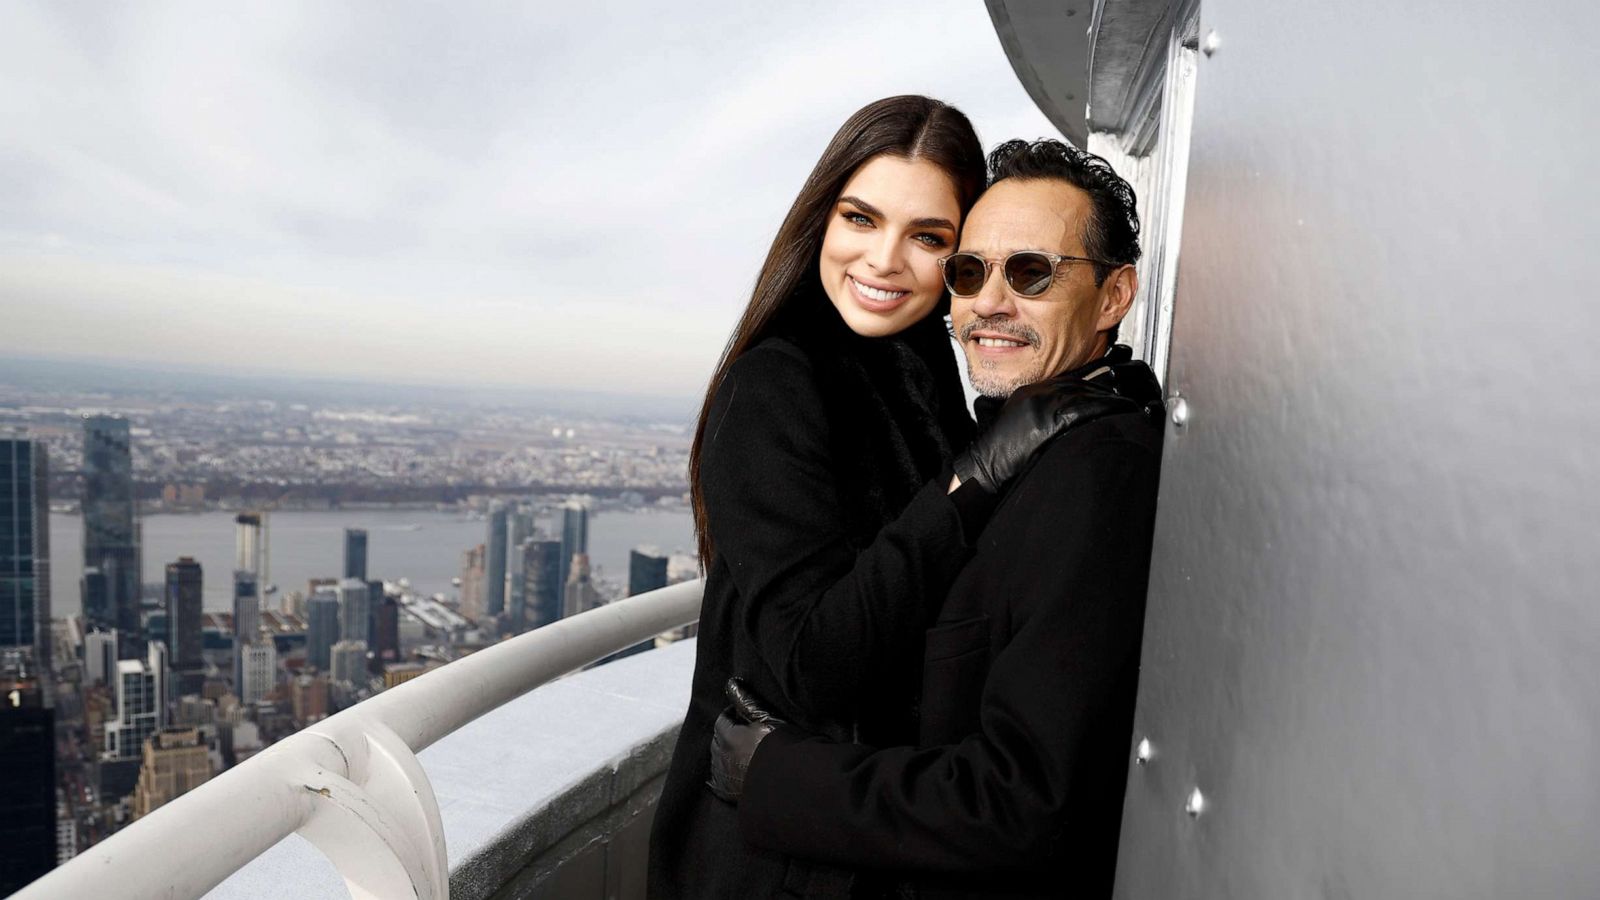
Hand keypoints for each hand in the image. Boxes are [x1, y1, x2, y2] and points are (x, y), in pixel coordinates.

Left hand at [707, 678, 785, 802]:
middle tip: (746, 732)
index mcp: (728, 736)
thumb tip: (731, 683)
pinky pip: (719, 782)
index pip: (723, 719)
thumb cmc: (781, 748)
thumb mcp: (767, 718)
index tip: (746, 715)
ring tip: (744, 753)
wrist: (791, 784)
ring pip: (718, 760)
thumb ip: (746, 700)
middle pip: (718, 739)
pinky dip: (725, 775)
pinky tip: (735, 774)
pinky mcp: (729, 794)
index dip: (734, 715)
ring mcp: (724, 778)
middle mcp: (721, 757)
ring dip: (726, 754)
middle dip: (728, 734)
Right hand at [953, 376, 1137, 493]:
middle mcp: (1037, 393)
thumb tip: (1073, 415)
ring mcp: (1042, 404)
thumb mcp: (1021, 422)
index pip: (1071, 378)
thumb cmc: (1001, 452)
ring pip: (1087, 393)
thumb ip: (1044, 412)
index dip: (1096, 375)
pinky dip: (1106, 407)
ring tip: (1133, 401)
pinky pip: (1084, 409)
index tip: (1115, 372)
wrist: (984, 468)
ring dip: (1114, 397)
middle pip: (1083, 383)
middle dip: (1109, 385)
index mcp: (1031, 392)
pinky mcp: (1047, 419)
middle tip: (1131, 386)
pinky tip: (1122, 409)